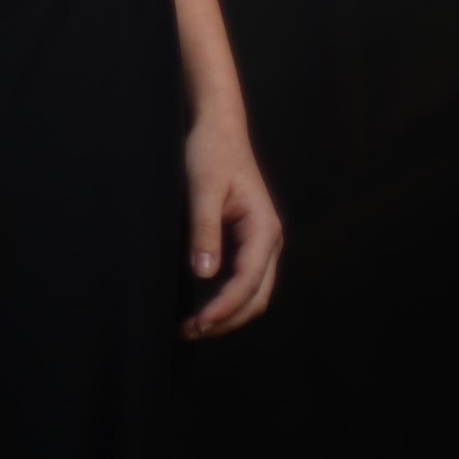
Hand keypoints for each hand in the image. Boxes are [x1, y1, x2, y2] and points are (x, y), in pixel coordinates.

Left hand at [182, 106, 281, 338]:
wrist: (218, 127)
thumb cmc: (211, 152)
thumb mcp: (202, 188)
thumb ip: (204, 230)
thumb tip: (203, 273)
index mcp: (263, 228)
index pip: (247, 282)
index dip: (224, 309)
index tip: (198, 323)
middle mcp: (269, 239)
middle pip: (256, 297)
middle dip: (226, 320)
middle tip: (189, 331)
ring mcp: (261, 241)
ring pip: (252, 292)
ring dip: (227, 313)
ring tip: (193, 325)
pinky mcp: (248, 240)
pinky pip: (243, 279)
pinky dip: (227, 298)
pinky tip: (204, 305)